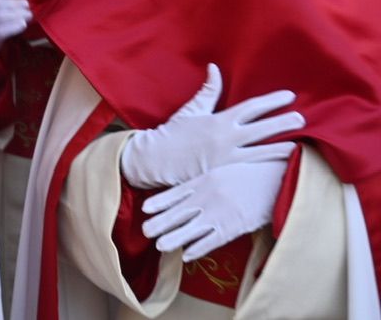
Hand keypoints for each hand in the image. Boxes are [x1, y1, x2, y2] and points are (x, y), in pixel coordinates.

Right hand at [120, 64, 303, 189]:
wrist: (156, 158)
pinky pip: (252, 168)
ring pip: (262, 151)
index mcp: (219, 120)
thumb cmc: (172, 133)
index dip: (272, 101)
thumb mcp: (191, 109)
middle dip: (284, 122)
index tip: (289, 96)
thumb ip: (208, 91)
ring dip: (282, 146)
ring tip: (299, 143)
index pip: (252, 107)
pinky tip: (280, 164)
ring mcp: (228, 157)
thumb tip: (215, 68)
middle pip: (263, 128)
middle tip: (302, 118)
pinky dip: (267, 165)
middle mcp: (227, 137)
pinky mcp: (226, 173)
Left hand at [142, 160, 287, 261]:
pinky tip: (186, 255)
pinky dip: (198, 248)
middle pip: (178, 212)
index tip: (144, 209)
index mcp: (204, 180)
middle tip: (145, 231)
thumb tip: (190, 185)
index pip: (175, 193)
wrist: (278, 177)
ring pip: (190, 229)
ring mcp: (219, 212)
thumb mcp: (223, 168)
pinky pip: (211, 240)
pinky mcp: (233, 226)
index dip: (159, 202)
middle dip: (160, 222)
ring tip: (159, 246)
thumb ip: (205, 177)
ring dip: (174, 238)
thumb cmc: (252, 171)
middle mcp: (207, 196)